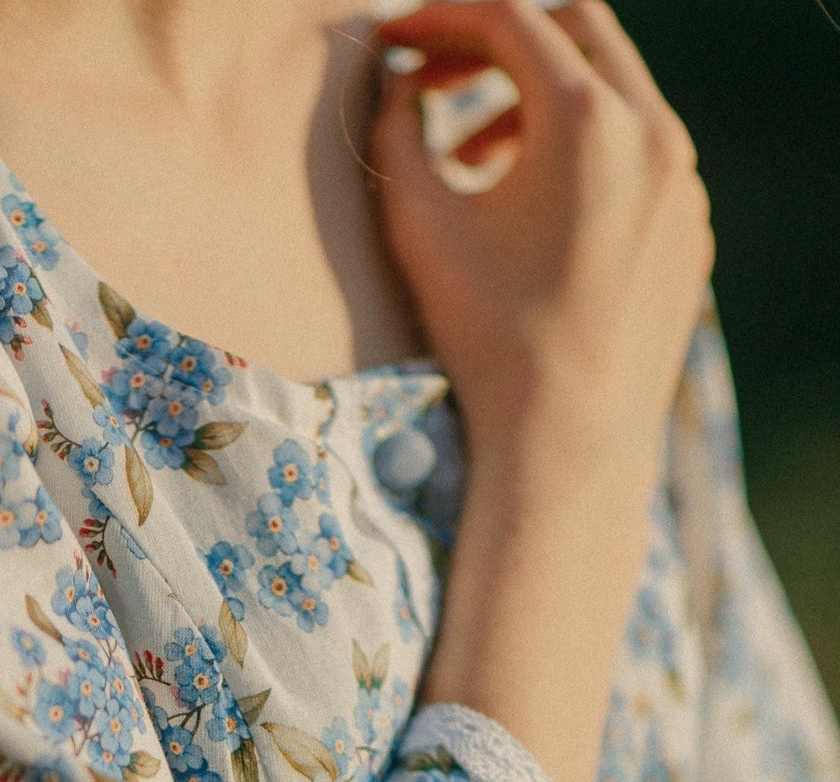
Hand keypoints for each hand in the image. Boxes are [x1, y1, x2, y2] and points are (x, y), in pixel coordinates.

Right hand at [369, 0, 714, 509]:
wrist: (566, 439)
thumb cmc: (484, 336)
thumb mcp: (419, 227)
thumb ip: (395, 135)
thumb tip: (392, 85)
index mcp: (587, 120)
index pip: (509, 19)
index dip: (438, 20)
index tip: (390, 44)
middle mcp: (654, 132)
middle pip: (575, 30)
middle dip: (495, 43)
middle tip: (432, 79)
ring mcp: (683, 181)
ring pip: (612, 93)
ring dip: (536, 103)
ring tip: (473, 158)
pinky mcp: (690, 228)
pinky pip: (638, 155)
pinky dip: (580, 153)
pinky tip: (531, 209)